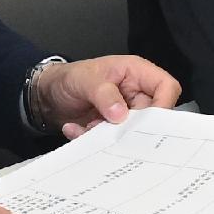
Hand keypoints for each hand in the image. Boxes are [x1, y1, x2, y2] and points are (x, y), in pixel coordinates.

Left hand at [31, 53, 178, 138]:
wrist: (46, 94)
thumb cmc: (70, 77)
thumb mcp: (86, 80)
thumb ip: (104, 94)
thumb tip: (121, 114)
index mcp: (137, 73)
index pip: (166, 87)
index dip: (164, 105)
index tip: (150, 124)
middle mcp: (135, 93)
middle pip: (153, 115)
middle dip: (132, 127)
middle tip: (112, 130)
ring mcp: (125, 112)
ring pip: (132, 132)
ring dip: (110, 135)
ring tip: (90, 127)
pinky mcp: (112, 128)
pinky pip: (114, 140)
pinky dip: (95, 139)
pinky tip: (77, 129)